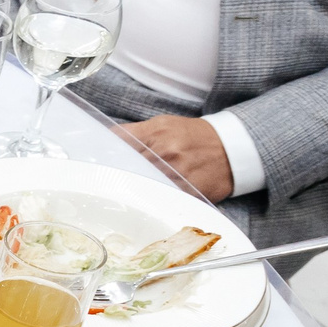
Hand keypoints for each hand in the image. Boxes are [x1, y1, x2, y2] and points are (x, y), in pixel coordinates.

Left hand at [114, 116, 233, 200]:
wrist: (231, 148)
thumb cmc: (193, 136)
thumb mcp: (163, 125)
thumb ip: (134, 134)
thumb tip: (105, 142)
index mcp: (156, 132)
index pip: (118, 144)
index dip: (105, 155)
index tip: (96, 164)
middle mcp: (165, 151)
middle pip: (126, 168)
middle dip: (116, 175)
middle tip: (106, 183)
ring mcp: (177, 173)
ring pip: (142, 186)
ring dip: (132, 190)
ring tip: (124, 195)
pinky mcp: (188, 191)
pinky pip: (162, 199)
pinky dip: (153, 200)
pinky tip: (147, 201)